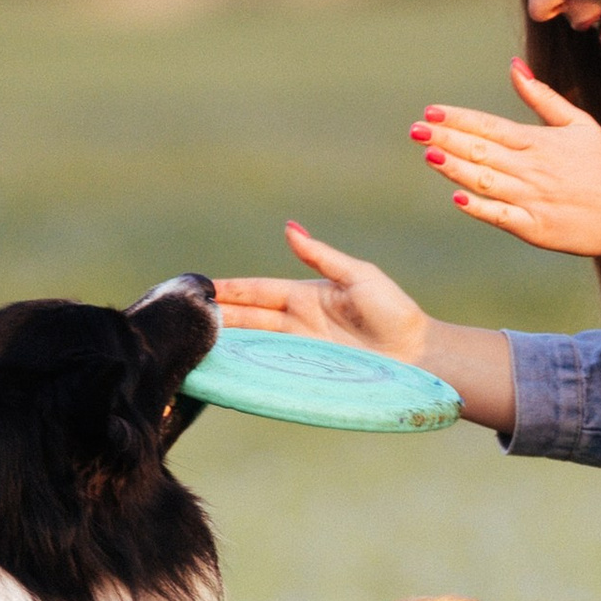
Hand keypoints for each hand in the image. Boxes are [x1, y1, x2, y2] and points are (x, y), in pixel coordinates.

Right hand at [214, 222, 432, 359]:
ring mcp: (299, 349)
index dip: (229, 290)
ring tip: (193, 341)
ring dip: (224, 342)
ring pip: (252, 343)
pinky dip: (246, 368)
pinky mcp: (307, 372)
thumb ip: (321, 256)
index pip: (256, 291)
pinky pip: (270, 368)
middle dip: (215, 316)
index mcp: (304, 296)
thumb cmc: (394, 312)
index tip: (198, 287)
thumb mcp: (358, 276)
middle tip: (181, 316)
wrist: (418, 355)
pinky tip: (225, 367)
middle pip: (247, 318)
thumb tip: (290, 229)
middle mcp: (296, 323)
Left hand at [411, 61, 600, 257]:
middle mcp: (532, 169)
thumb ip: (542, 96)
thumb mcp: (579, 122)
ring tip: (429, 154)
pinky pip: (501, 217)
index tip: (431, 112)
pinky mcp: (535, 228)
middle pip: (480, 151)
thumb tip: (514, 66)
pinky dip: (479, 208)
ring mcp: (532, 199)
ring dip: (454, 168)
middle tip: (416, 129)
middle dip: (445, 138)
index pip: (490, 126)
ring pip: (485, 181)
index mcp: (539, 142)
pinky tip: (457, 198)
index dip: (458, 118)